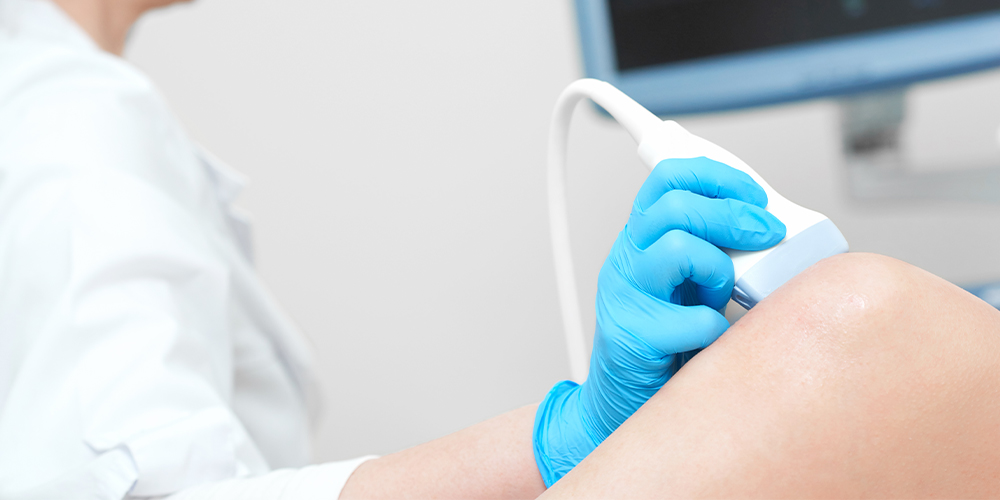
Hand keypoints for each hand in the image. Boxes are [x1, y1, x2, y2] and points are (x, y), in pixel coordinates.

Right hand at [534, 157, 786, 485]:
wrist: (620, 403)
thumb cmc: (666, 343)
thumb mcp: (692, 284)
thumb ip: (718, 251)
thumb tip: (773, 231)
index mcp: (642, 237)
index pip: (669, 177)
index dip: (716, 176)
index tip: (754, 195)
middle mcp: (627, 258)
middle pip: (677, 205)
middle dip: (734, 215)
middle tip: (767, 234)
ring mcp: (624, 294)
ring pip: (679, 248)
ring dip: (719, 269)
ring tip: (723, 295)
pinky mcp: (632, 335)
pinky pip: (695, 319)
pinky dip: (718, 330)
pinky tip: (712, 341)